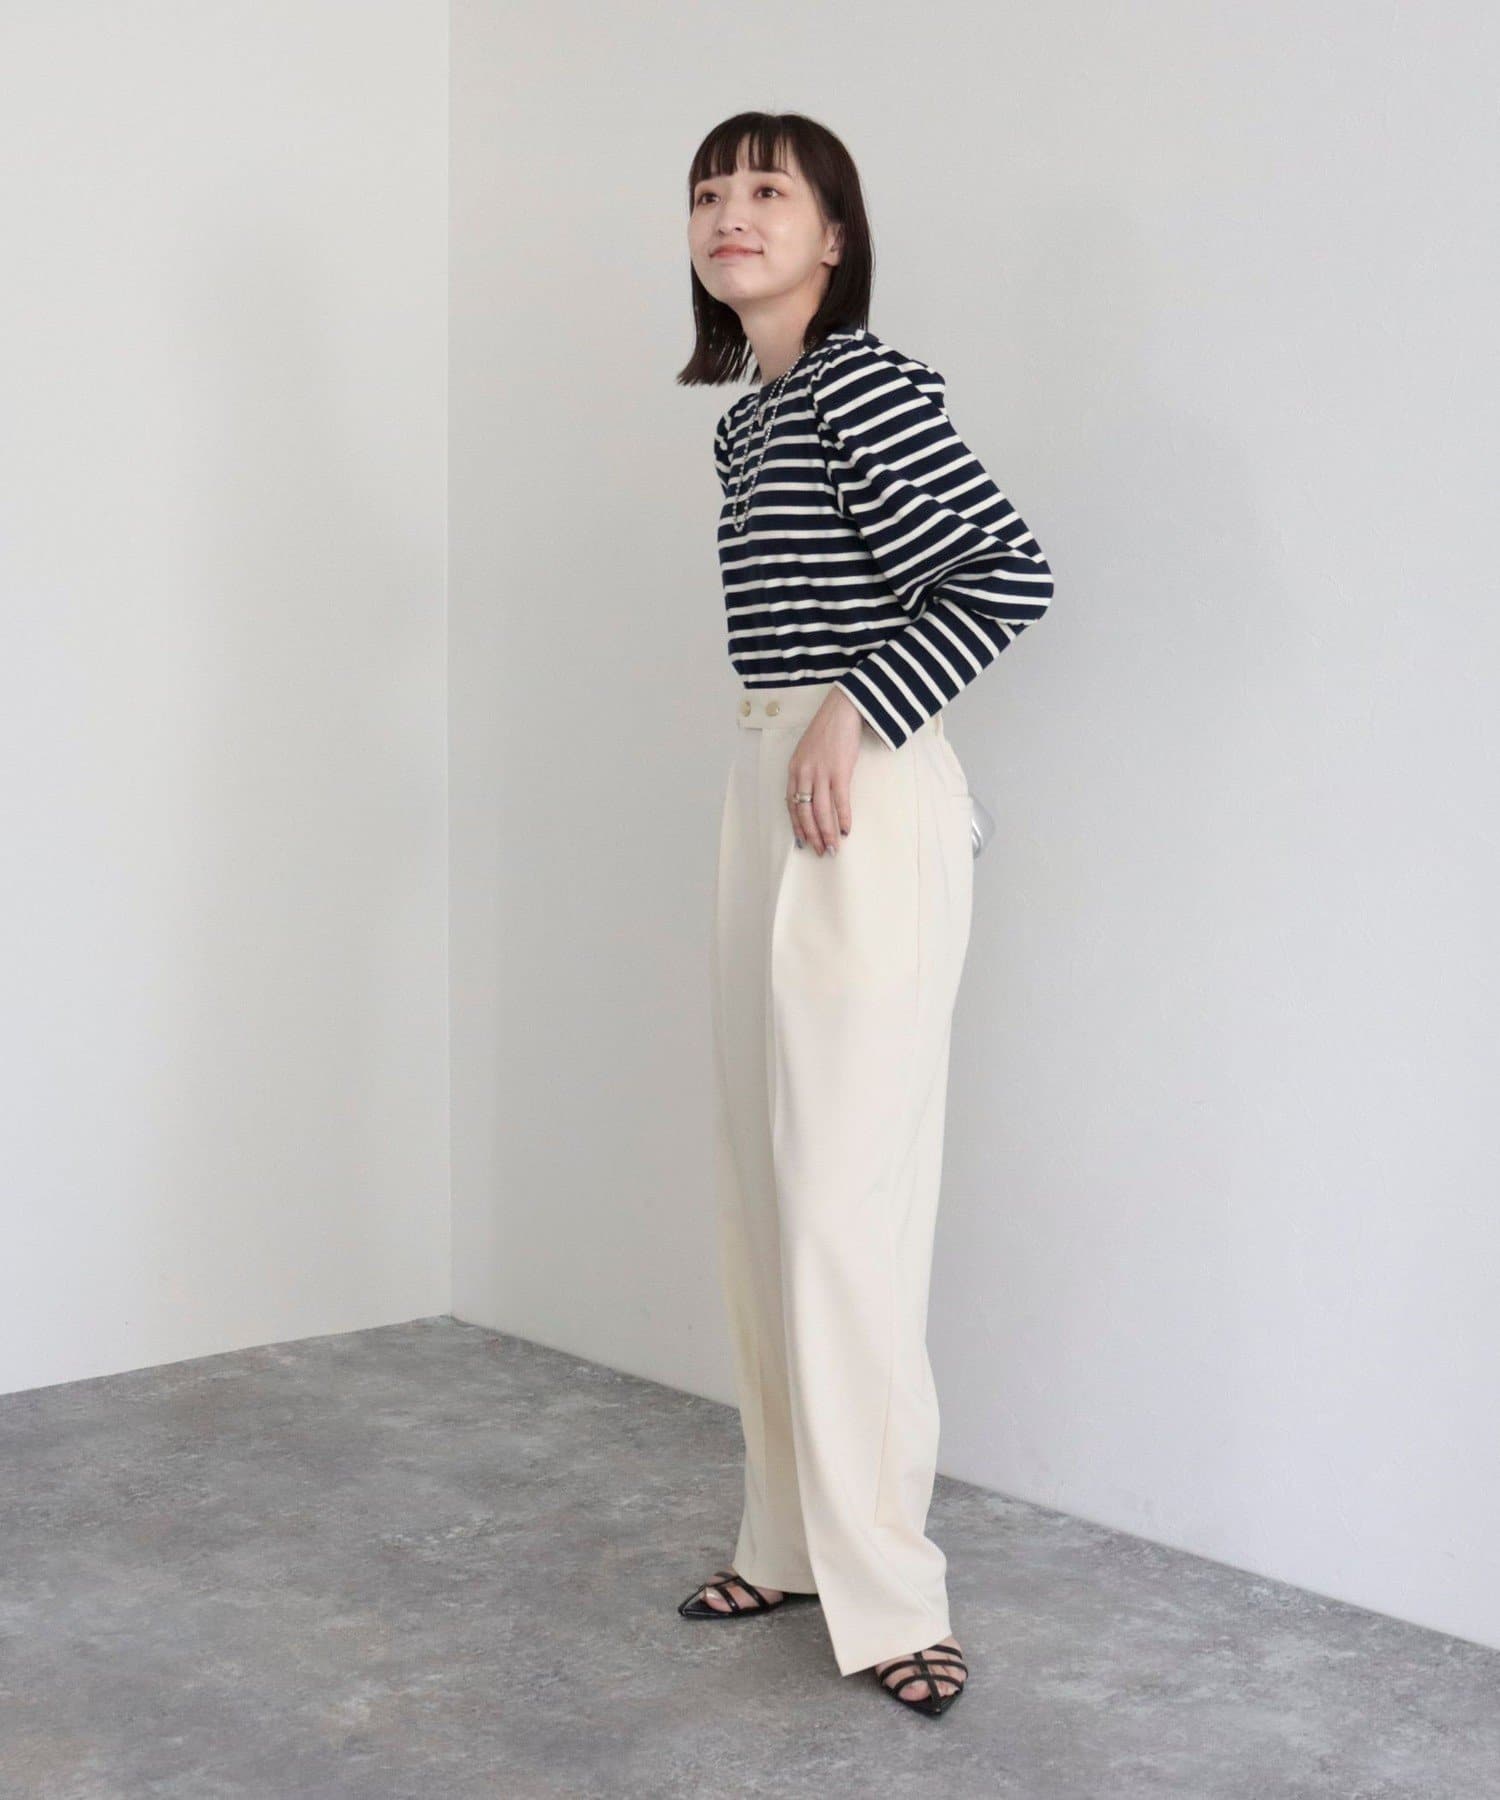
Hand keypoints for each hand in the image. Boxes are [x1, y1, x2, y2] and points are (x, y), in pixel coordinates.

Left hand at [786, 689, 862, 854]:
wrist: (841, 710)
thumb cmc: (827, 730)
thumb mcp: (807, 751)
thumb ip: (806, 772)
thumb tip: (812, 794)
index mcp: (794, 769)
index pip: (791, 805)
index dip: (797, 825)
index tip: (802, 841)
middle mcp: (804, 773)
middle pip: (804, 812)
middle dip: (812, 835)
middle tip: (820, 851)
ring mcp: (821, 772)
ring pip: (820, 811)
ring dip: (826, 833)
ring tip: (833, 848)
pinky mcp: (839, 771)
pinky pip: (840, 801)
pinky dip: (843, 818)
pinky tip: (845, 830)